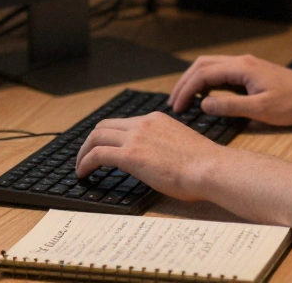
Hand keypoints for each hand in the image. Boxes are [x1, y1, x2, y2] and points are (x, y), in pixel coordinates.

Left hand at [75, 112, 227, 200]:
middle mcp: (143, 123)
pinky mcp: (130, 155)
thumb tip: (158, 160)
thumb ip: (165, 146)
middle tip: (86, 155)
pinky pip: (97, 154)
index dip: (109, 135)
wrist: (210, 168)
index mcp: (156, 119)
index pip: (123, 123)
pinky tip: (83, 173)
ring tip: (80, 166)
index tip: (104, 147)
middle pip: (104, 126)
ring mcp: (135, 137)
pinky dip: (85, 162)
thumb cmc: (204, 165)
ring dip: (84, 152)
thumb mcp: (181, 145)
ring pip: (96, 137)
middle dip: (92, 140)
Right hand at [168, 54, 291, 125]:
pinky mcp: (249, 72)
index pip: (203, 74)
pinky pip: (221, 72)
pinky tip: (205, 97)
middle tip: (174, 103)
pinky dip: (206, 82)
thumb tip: (203, 104)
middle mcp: (241, 61)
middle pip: (202, 65)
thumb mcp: (261, 110)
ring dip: (194, 81)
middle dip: (184, 83)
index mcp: (242, 67)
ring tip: (184, 100)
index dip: (186, 90)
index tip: (177, 108)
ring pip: (210, 66)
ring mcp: (245, 65)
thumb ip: (230, 106)